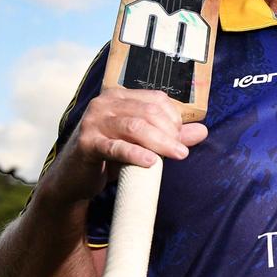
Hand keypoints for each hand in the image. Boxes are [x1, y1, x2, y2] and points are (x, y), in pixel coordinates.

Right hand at [46, 88, 207, 201]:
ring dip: (160, 142)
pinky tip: (150, 162)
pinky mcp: (86, 143)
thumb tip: (202, 131)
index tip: (182, 138)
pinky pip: (115, 147)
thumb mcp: (142, 143)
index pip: (156, 100)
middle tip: (182, 151)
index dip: (174, 118)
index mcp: (119, 97)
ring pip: (135, 127)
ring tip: (178, 155)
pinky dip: (135, 153)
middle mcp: (104, 104)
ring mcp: (93, 122)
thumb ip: (170, 135)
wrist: (74, 179)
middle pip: (148, 112)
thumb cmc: (110, 157)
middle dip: (170, 132)